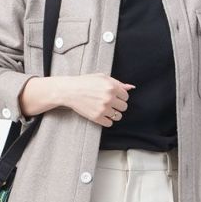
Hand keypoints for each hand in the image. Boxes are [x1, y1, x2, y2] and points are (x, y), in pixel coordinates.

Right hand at [21, 73, 135, 125]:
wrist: (70, 90)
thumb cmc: (85, 82)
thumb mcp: (102, 77)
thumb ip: (118, 83)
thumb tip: (131, 87)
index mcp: (112, 87)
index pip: (126, 96)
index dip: (120, 96)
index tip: (113, 96)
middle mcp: (109, 98)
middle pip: (124, 107)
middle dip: (118, 105)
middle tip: (109, 103)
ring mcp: (103, 109)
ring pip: (118, 116)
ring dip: (114, 114)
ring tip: (106, 109)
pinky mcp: (97, 117)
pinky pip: (110, 123)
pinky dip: (107, 121)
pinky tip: (102, 115)